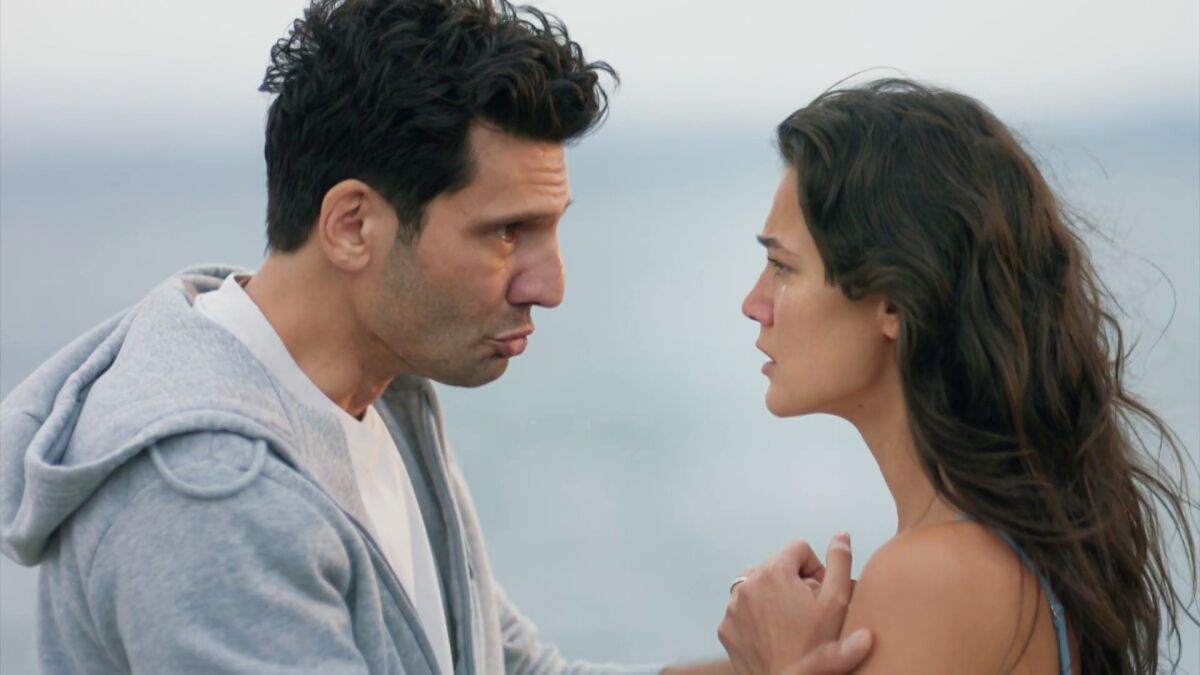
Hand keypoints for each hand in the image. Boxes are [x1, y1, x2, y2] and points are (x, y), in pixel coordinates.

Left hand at [718, 533, 866, 674]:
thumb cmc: (815, 648)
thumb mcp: (837, 602)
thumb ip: (840, 562)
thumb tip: (841, 535)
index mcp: (773, 571)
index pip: (798, 549)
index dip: (815, 568)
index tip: (820, 592)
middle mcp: (747, 584)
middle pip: (776, 566)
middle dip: (793, 582)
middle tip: (808, 610)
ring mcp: (733, 607)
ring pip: (756, 587)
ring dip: (772, 596)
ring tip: (789, 621)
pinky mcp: (726, 628)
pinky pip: (742, 611)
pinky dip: (756, 617)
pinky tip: (773, 635)